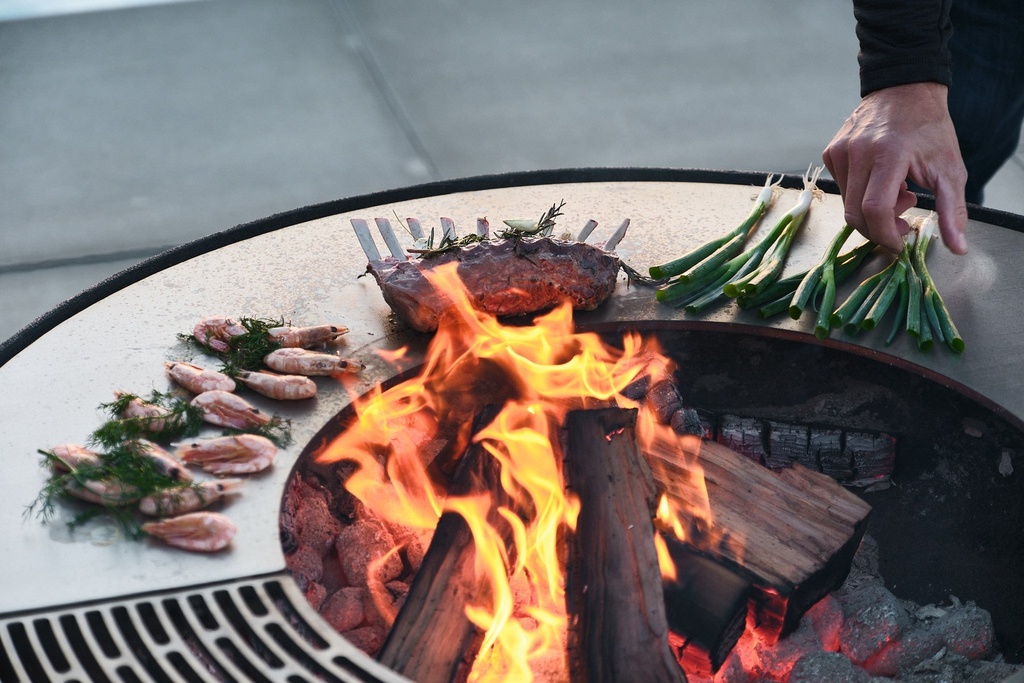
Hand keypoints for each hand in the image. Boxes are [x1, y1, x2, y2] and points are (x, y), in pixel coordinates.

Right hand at [822, 82, 968, 254]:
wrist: (904, 90)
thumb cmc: (930, 128)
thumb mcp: (950, 169)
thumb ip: (953, 210)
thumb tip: (958, 248)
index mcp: (888, 155)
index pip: (874, 209)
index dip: (885, 234)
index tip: (899, 242)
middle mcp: (858, 152)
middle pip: (855, 214)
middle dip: (878, 229)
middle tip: (902, 221)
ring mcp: (840, 151)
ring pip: (847, 203)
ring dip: (871, 210)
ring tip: (896, 192)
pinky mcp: (832, 152)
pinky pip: (843, 188)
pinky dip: (862, 195)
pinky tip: (882, 180)